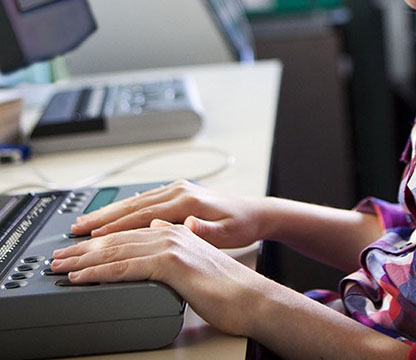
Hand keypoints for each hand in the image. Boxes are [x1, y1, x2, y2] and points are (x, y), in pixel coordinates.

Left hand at [51, 220, 263, 336]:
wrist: (248, 297)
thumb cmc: (224, 287)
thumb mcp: (194, 260)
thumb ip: (174, 246)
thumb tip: (154, 232)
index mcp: (176, 228)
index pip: (129, 230)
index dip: (99, 239)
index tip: (76, 249)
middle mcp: (172, 230)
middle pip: (117, 236)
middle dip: (83, 248)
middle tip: (58, 257)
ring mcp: (171, 244)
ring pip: (117, 249)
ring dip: (83, 259)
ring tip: (61, 267)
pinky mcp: (171, 263)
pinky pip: (126, 266)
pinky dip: (99, 272)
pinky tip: (82, 278)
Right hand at [71, 179, 265, 248]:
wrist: (255, 213)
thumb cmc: (241, 226)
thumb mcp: (227, 233)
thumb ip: (206, 230)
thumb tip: (189, 225)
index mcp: (187, 201)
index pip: (145, 215)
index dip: (118, 226)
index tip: (94, 235)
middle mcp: (180, 190)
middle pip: (134, 205)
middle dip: (103, 217)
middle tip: (76, 227)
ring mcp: (178, 189)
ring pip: (136, 201)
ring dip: (110, 211)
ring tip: (85, 221)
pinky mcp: (179, 192)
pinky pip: (145, 199)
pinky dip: (125, 208)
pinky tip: (111, 214)